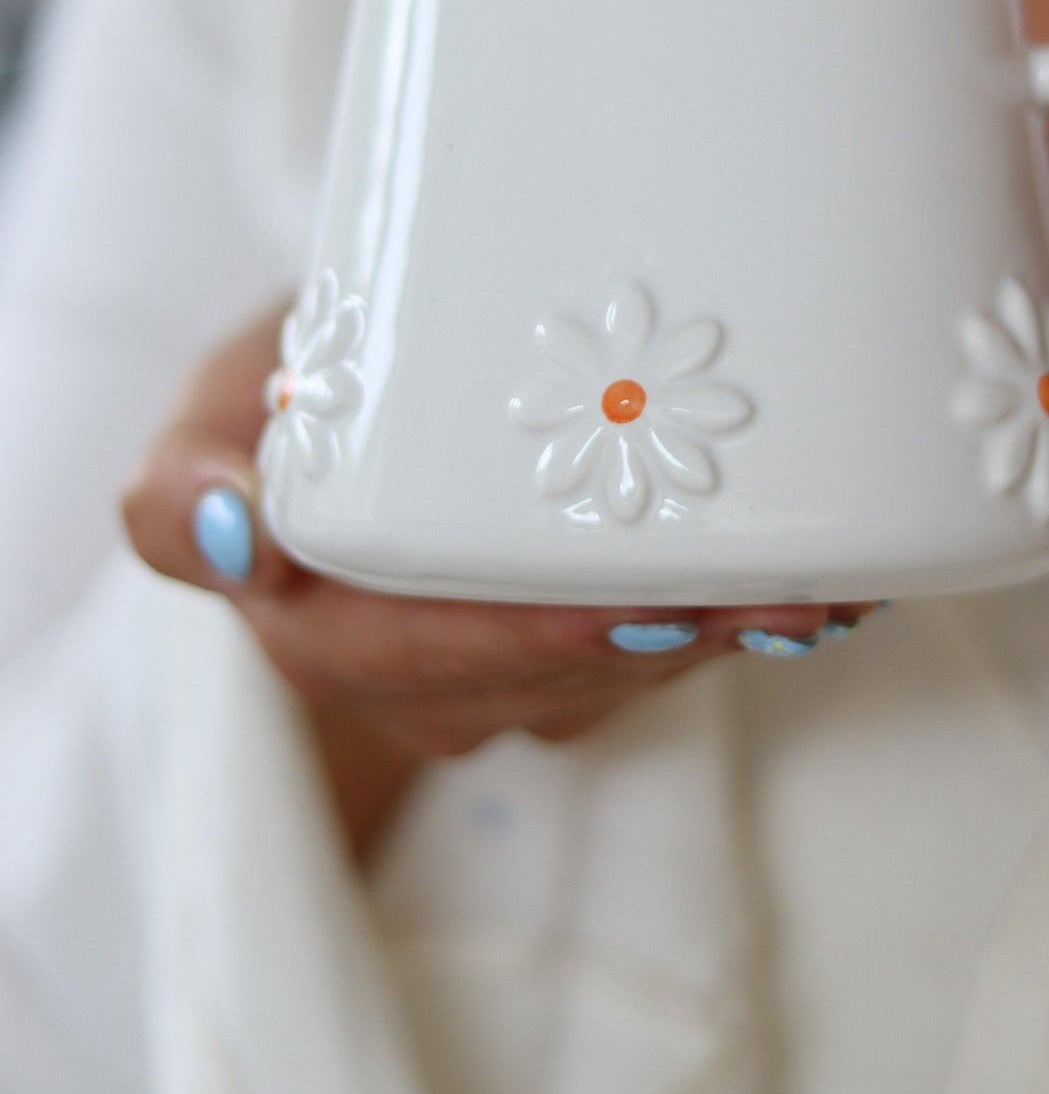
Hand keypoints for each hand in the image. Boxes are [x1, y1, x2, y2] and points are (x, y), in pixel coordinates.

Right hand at [122, 306, 877, 858]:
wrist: (326, 414)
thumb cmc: (265, 412)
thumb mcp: (199, 425)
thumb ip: (183, 493)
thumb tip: (239, 541)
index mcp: (325, 638)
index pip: (443, 657)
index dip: (552, 641)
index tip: (650, 601)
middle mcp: (417, 681)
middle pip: (557, 677)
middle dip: (672, 637)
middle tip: (780, 583)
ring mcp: (495, 676)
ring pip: (618, 678)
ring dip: (720, 637)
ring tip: (820, 584)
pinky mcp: (560, 652)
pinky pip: (649, 653)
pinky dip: (726, 621)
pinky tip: (808, 585)